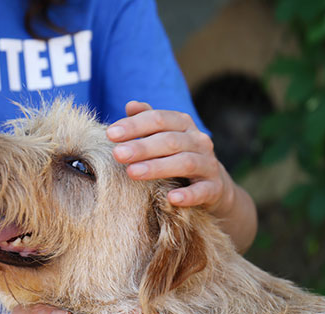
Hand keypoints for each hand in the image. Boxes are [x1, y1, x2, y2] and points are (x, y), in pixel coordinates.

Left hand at [108, 101, 233, 210]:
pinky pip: (202, 191)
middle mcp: (198, 141)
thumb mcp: (164, 136)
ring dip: (157, 167)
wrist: (214, 184)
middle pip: (169, 140)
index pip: (158, 119)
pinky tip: (171, 198)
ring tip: (132, 173)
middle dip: (142, 147)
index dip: (134, 125)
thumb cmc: (178, 156)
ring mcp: (209, 164)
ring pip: (185, 162)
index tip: (110, 134)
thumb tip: (131, 105)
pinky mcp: (214, 188)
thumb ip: (148, 120)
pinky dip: (188, 194)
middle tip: (117, 154)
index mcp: (183, 124)